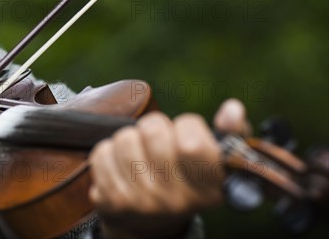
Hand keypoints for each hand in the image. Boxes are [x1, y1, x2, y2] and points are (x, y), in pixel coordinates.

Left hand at [88, 99, 248, 237]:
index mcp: (207, 189)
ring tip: (139, 154)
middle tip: (157, 141)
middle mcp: (174, 200)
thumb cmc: (186, 180)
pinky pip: (101, 153)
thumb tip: (233, 109)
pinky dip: (108, 153)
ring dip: (130, 139)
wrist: (149, 224)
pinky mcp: (111, 200)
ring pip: (125, 138)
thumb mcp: (213, 163)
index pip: (192, 143)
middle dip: (154, 127)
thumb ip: (229, 133)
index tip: (186, 133)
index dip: (187, 126)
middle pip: (152, 130)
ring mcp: (141, 202)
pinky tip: (120, 166)